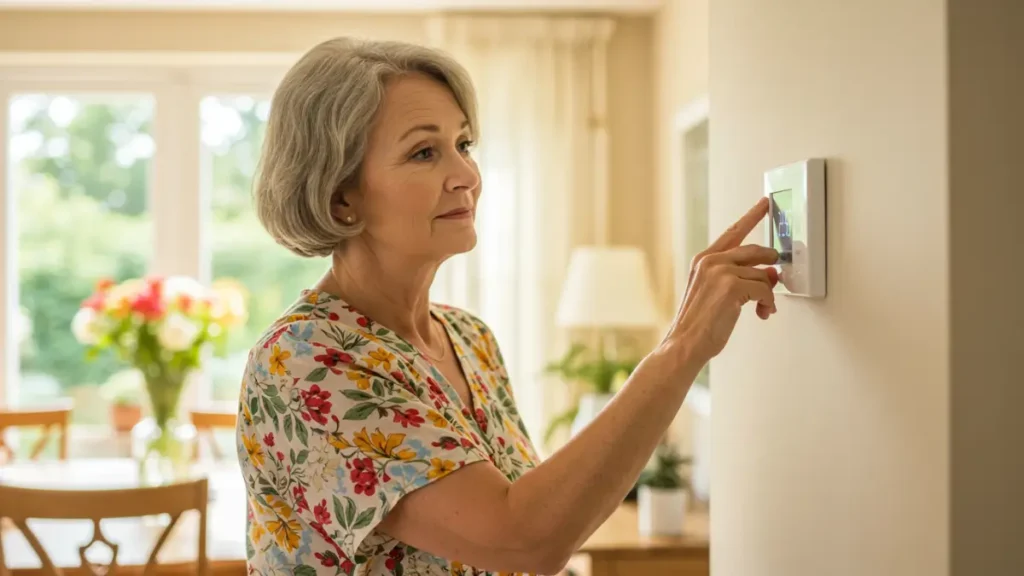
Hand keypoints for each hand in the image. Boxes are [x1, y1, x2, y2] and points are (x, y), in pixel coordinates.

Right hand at [664, 197, 779, 362]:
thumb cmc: (699, 323)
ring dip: (768, 294)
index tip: (765, 203)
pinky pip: (765, 290)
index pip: (733, 232)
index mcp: (703, 259)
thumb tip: (771, 273)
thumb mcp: (716, 292)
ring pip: (763, 275)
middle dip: (771, 263)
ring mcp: (721, 271)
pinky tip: (762, 313)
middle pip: (755, 250)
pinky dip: (768, 304)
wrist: (686, 343)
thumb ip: (740, 277)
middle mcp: (711, 260)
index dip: (752, 216)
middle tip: (776, 278)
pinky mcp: (732, 285)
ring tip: (762, 308)